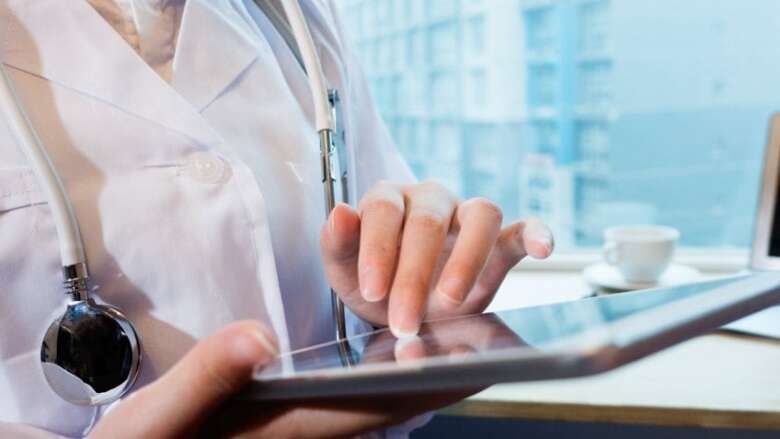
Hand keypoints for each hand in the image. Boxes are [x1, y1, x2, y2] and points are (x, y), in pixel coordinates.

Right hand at [91, 321, 466, 437]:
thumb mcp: (158, 418)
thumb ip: (207, 378)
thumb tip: (258, 338)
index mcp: (283, 428)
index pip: (370, 406)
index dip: (426, 383)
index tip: (476, 359)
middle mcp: (303, 432)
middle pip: (385, 405)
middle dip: (437, 377)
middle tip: (487, 342)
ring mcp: (298, 428)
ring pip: (371, 402)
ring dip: (414, 375)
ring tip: (455, 338)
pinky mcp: (286, 421)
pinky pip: (345, 400)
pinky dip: (377, 376)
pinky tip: (389, 355)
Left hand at [320, 181, 553, 336]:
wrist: (399, 306)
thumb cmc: (372, 282)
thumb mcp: (344, 270)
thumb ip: (338, 243)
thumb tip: (340, 213)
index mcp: (389, 199)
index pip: (385, 209)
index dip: (379, 248)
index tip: (373, 290)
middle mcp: (429, 199)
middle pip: (428, 220)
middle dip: (415, 274)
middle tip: (405, 319)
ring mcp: (466, 216)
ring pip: (481, 214)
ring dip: (468, 258)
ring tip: (452, 300)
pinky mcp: (498, 241)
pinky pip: (521, 228)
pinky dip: (536, 233)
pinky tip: (543, 249)